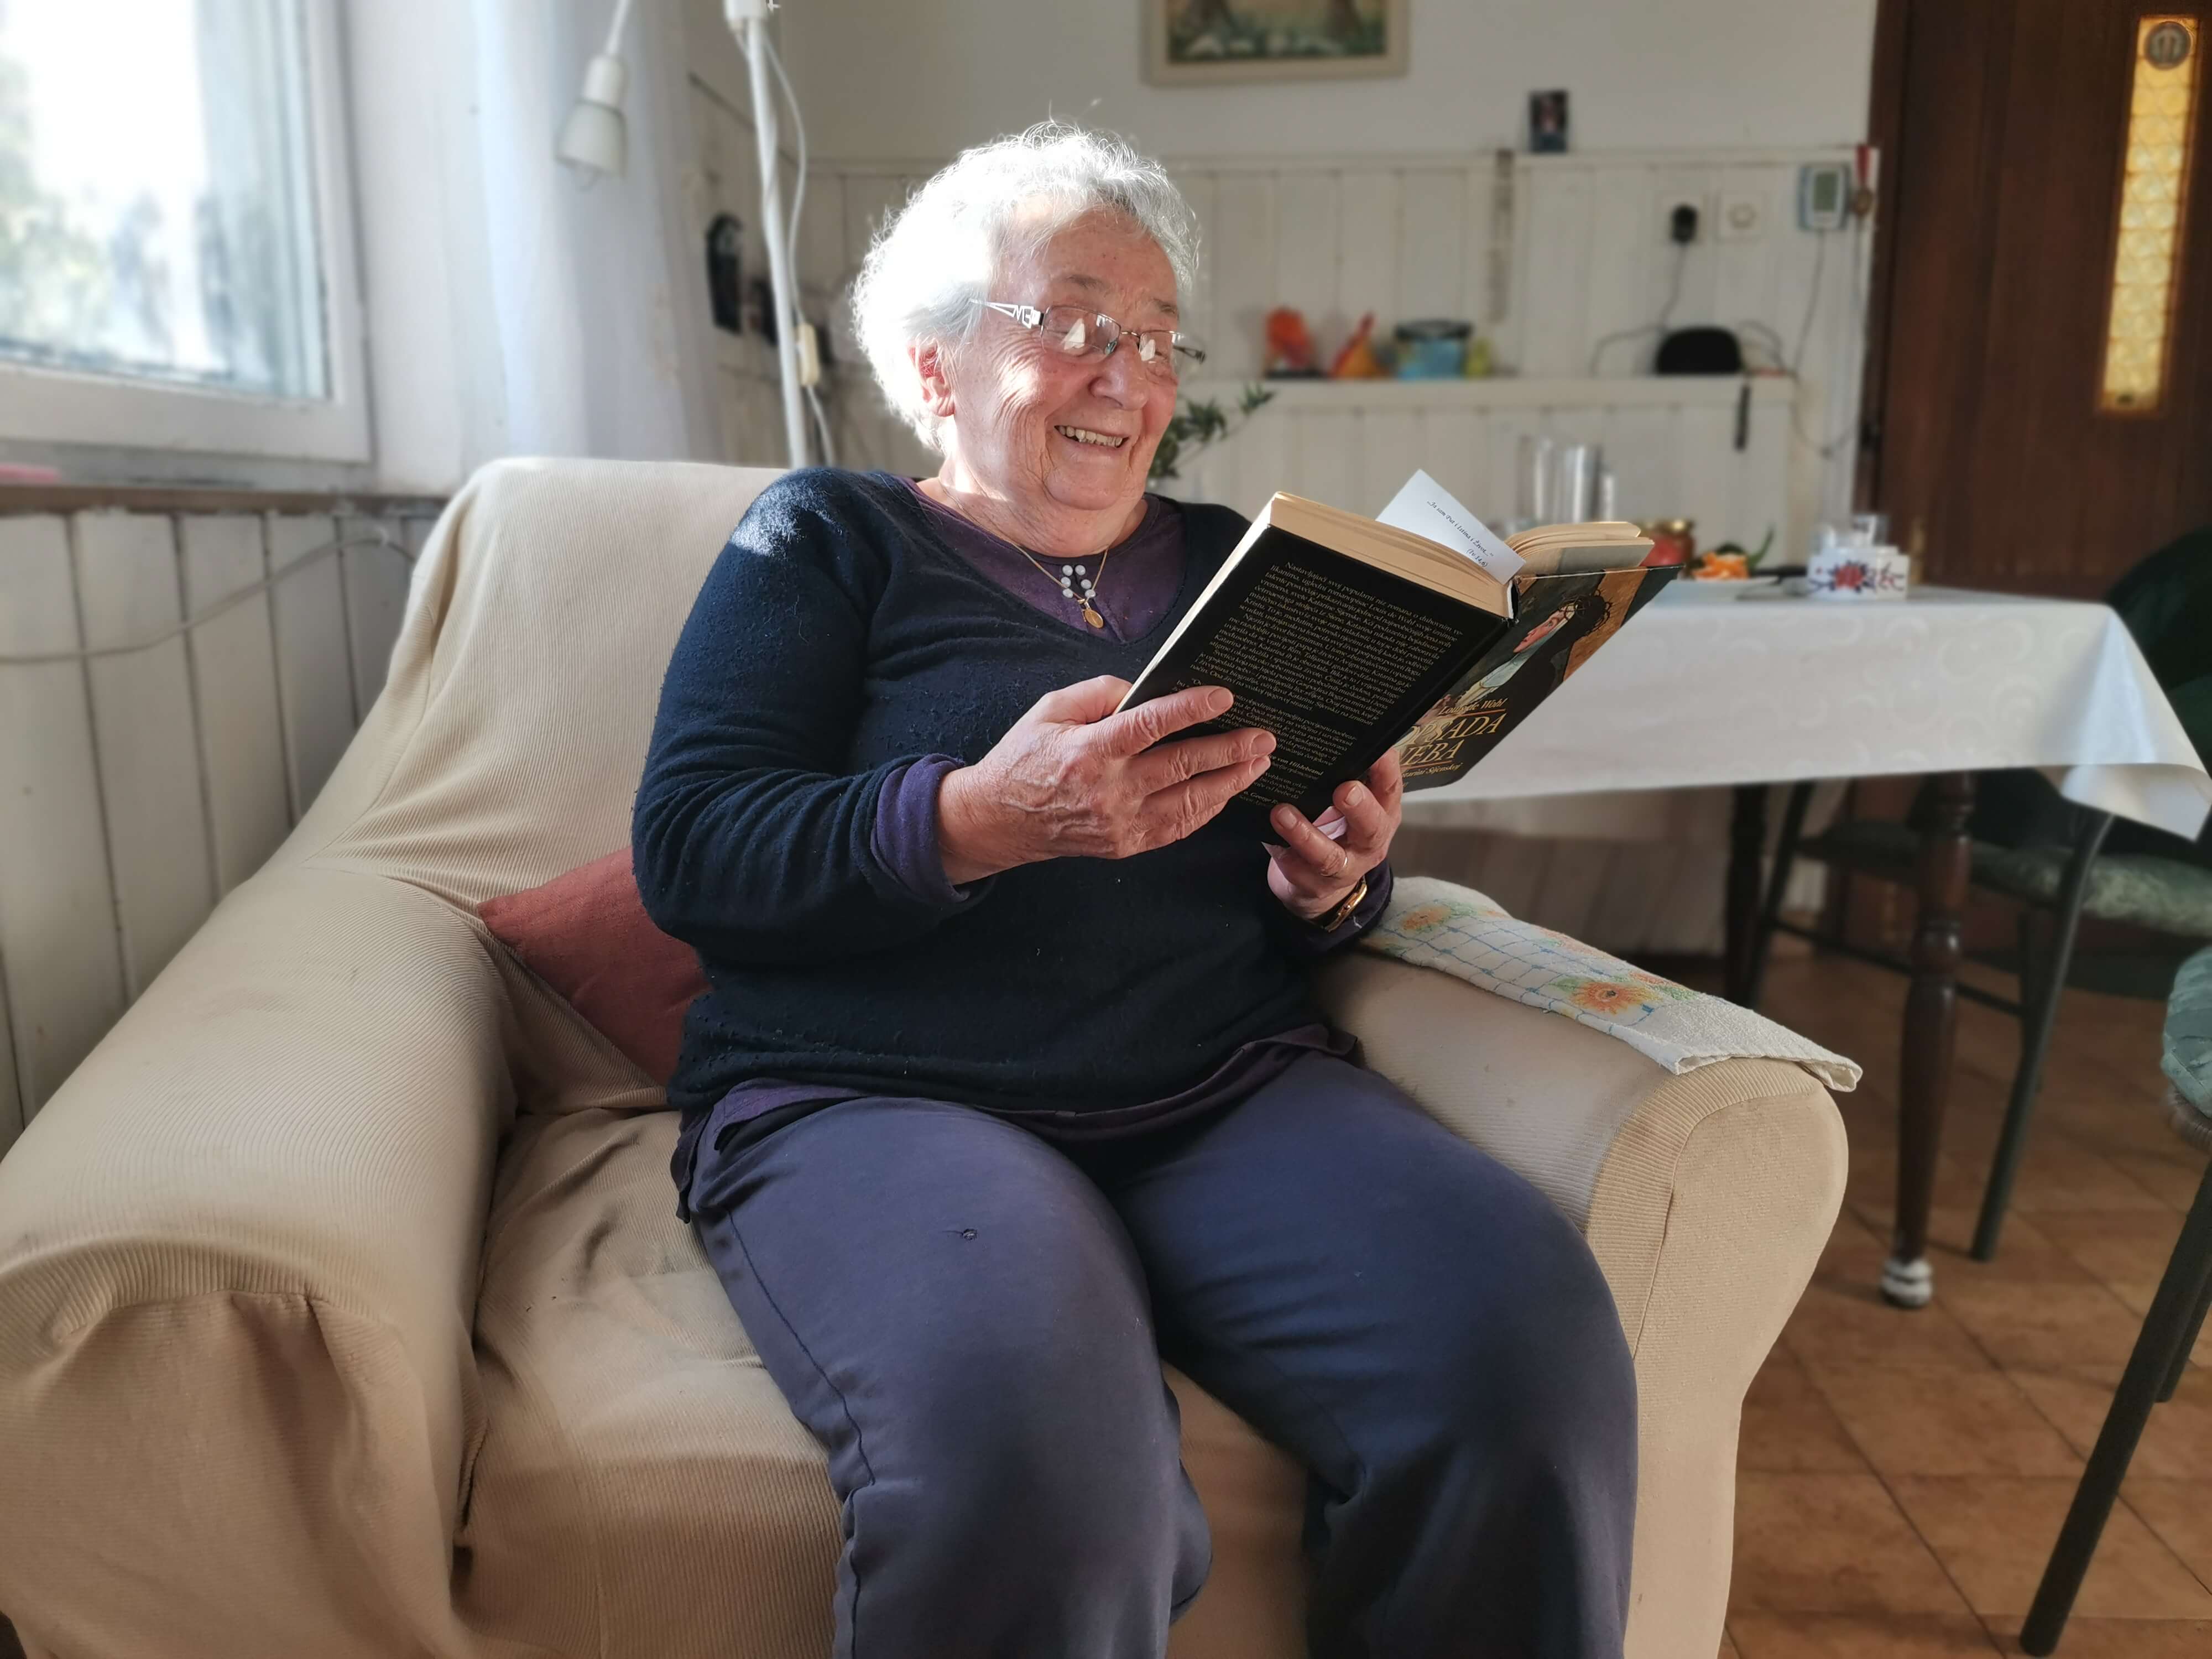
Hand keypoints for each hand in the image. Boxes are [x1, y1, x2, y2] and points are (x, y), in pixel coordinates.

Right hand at [937, 676, 1275, 883]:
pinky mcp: (1126, 844)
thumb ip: (1099, 692)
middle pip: (1182, 766)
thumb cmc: (1025, 757)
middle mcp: (1108, 790)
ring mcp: (1119, 822)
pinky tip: (1227, 791)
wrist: (998, 819)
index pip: (1150, 725)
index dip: (1191, 709)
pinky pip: (1177, 827)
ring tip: (1259, 762)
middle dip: (1230, 750)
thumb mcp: (1050, 709)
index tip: (1224, 697)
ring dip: (1230, 781)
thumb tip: (1148, 689)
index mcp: (1089, 751)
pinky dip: (1207, 809)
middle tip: (1265, 736)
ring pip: (1189, 802)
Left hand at [1265, 749, 1401, 921]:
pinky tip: (1267, 831)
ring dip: (1306, 834)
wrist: (1320, 884)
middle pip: (1372, 825)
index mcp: (1382, 812)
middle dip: (1360, 807)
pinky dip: (1282, 849)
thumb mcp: (1348, 803)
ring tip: (1282, 813)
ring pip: (1330, 856)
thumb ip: (1343, 774)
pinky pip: (1297, 867)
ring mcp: (1344, 867)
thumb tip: (1325, 728)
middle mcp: (1370, 840)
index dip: (1386, 768)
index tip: (1376, 747)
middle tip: (1344, 790)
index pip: (1390, 787)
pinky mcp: (1314, 883)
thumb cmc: (1336, 827)